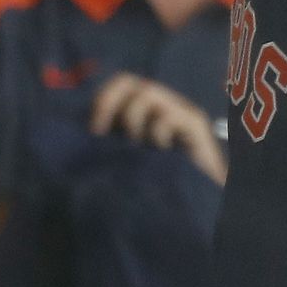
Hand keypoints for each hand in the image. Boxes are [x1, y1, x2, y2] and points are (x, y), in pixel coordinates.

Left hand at [90, 72, 226, 185]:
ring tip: (136, 144)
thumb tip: (82, 138)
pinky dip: (156, 132)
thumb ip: (112, 146)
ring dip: (132, 118)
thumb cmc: (164, 185)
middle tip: (100, 132)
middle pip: (128, 82)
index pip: (118, 87)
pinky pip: (168, 116)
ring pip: (147, 93)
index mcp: (145, 112)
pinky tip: (160, 151)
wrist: (205, 204)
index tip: (92, 132)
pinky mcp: (195, 124)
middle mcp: (161, 106)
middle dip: (108, 102)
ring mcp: (180, 112)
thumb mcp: (129, 162)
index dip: (101, 101)